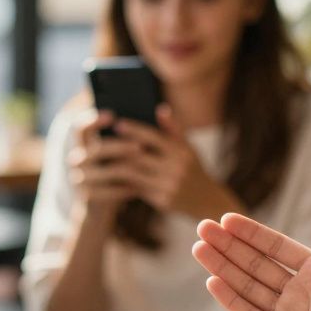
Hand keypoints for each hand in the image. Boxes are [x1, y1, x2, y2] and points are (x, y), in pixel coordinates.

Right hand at [67, 110, 144, 213]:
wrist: (96, 205)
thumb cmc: (109, 171)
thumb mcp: (110, 154)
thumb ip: (119, 136)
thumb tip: (144, 115)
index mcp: (80, 145)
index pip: (79, 128)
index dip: (92, 120)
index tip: (111, 115)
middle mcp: (76, 160)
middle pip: (97, 150)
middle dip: (119, 147)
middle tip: (140, 146)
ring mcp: (80, 179)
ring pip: (107, 172)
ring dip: (127, 168)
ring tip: (144, 167)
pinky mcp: (88, 196)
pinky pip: (110, 191)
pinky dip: (127, 188)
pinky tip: (141, 186)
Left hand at [111, 105, 234, 217]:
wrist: (208, 202)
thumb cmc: (195, 170)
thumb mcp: (189, 148)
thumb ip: (174, 130)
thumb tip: (160, 108)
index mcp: (182, 152)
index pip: (153, 137)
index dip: (134, 130)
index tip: (118, 124)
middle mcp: (176, 168)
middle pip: (140, 156)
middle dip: (120, 149)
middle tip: (102, 143)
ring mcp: (169, 186)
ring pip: (136, 174)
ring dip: (118, 167)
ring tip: (104, 160)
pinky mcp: (163, 201)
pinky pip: (138, 190)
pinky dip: (125, 183)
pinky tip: (113, 177)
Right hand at [192, 204, 310, 310]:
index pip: (277, 247)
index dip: (252, 233)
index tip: (227, 219)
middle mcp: (301, 292)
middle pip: (256, 264)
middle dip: (228, 246)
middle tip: (203, 228)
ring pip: (248, 286)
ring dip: (223, 268)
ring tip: (199, 248)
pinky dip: (231, 299)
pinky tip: (212, 281)